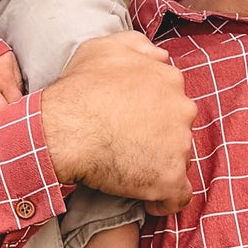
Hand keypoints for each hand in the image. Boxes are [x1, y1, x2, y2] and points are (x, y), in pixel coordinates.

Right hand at [38, 32, 196, 213]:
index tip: (132, 125)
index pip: (171, 101)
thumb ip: (138, 46)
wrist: (65, 129)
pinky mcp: (170, 178)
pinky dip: (163, 200)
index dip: (152, 115)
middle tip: (127, 147)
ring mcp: (180, 144)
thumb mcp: (104, 47)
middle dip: (158, 139)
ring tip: (128, 172)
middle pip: (178, 130)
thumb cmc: (79, 89)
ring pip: (178, 160)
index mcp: (170, 79)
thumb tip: (160, 55)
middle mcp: (182, 109)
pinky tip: (147, 201)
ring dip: (157, 166)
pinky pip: (177, 196)